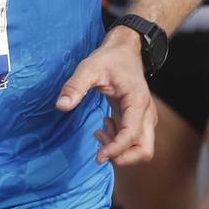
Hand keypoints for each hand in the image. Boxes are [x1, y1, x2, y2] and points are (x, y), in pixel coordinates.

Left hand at [55, 29, 156, 165]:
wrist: (126, 50)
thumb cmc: (109, 59)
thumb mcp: (89, 68)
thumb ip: (75, 86)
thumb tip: (61, 106)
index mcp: (137, 101)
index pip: (131, 135)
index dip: (115, 150)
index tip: (98, 157)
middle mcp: (147, 113)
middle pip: (145, 151)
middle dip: (123, 158)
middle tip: (100, 151)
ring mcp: (147, 118)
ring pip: (142, 149)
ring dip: (120, 150)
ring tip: (99, 132)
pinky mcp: (141, 120)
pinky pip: (136, 142)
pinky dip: (120, 143)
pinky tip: (104, 127)